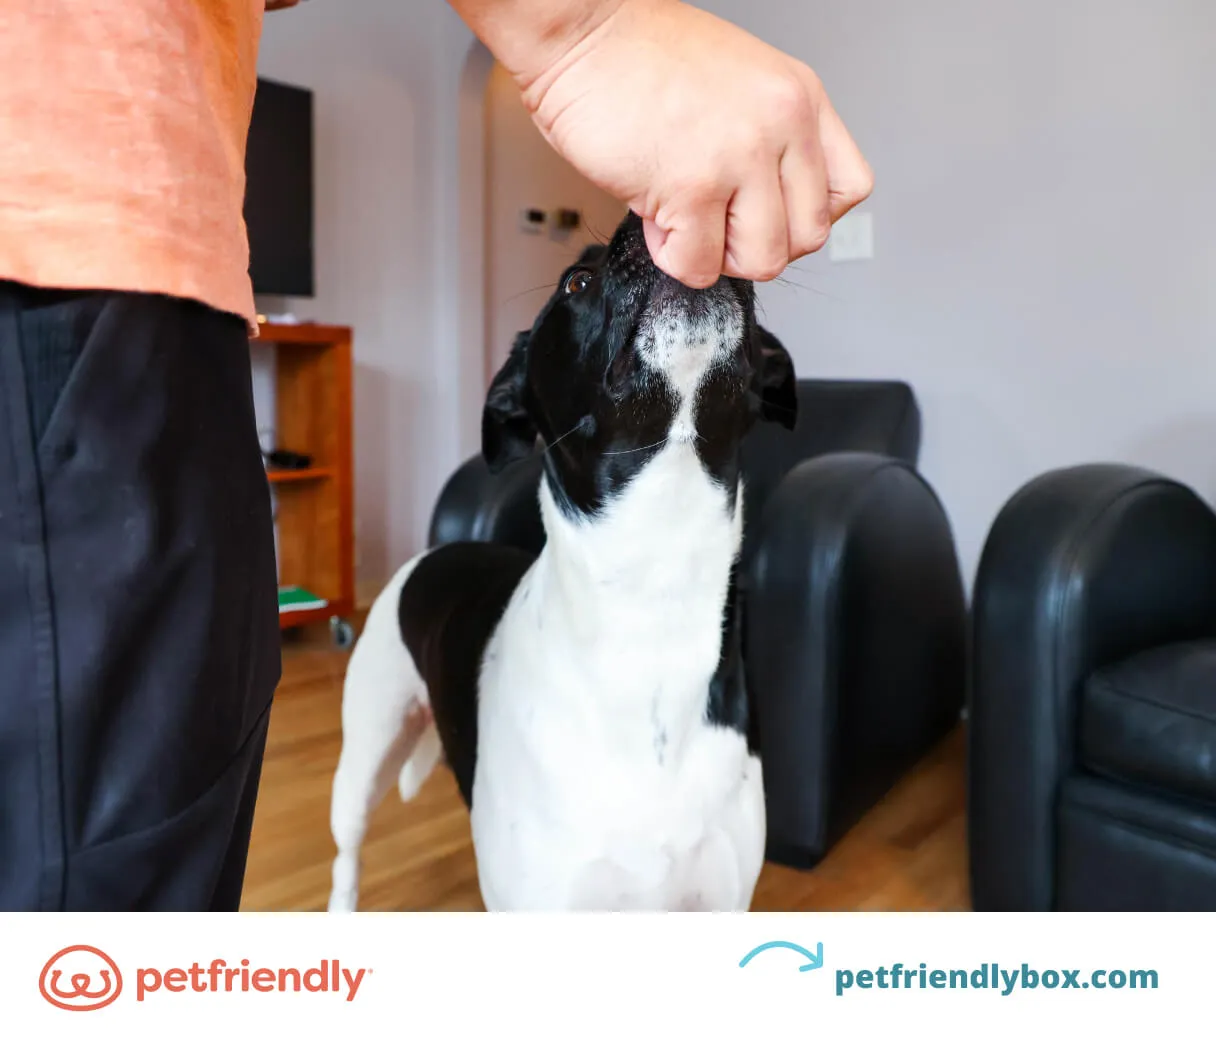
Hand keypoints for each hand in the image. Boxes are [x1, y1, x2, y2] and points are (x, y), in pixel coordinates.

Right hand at [516, 1, 872, 287]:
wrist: (581, 34)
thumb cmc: (640, 56)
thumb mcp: (739, 81)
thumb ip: (767, 140)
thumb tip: (762, 208)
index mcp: (798, 97)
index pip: (849, 189)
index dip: (805, 216)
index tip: (769, 213)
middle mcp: (779, 123)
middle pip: (807, 236)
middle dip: (756, 243)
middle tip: (718, 222)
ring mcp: (738, 157)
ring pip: (762, 260)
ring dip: (717, 254)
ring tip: (685, 218)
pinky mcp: (691, 187)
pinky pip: (699, 263)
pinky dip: (673, 255)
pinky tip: (655, 216)